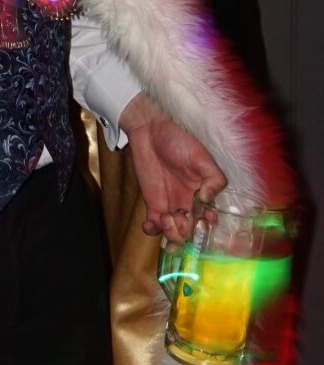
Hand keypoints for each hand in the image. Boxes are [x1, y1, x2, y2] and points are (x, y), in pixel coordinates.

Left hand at [121, 91, 225, 240]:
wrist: (150, 130)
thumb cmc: (179, 140)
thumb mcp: (201, 157)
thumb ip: (213, 179)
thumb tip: (207, 200)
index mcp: (204, 195)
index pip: (209, 221)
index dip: (206, 226)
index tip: (201, 218)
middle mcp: (189, 204)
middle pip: (191, 233)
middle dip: (186, 233)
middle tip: (178, 217)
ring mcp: (170, 205)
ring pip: (174, 234)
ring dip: (171, 234)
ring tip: (165, 217)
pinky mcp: (152, 203)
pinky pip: (153, 227)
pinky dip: (151, 231)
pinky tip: (150, 223)